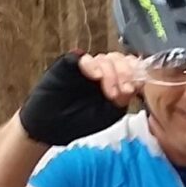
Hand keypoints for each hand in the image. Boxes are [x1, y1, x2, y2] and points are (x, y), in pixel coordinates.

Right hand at [18, 53, 140, 145]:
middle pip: (120, 60)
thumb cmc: (78, 122)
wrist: (48, 128)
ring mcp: (86, 67)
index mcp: (114, 82)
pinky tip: (95, 76)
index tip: (136, 88)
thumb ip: (122, 100)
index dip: (136, 74)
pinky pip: (83, 58)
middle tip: (125, 90)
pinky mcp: (68, 64)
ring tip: (110, 92)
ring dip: (111, 74)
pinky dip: (92, 65)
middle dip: (126, 73)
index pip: (130, 69)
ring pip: (105, 58)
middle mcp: (101, 71)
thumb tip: (134, 85)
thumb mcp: (107, 114)